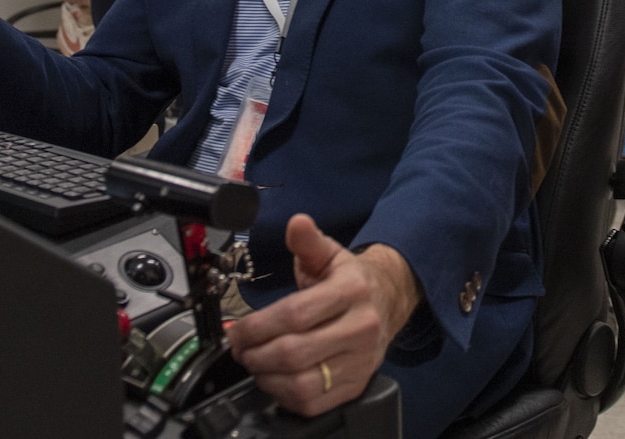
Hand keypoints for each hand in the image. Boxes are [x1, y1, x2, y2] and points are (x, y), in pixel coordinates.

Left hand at [226, 215, 417, 417]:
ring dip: (267, 377)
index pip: (295, 314)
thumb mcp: (330, 254)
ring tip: (255, 363)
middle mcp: (361, 328)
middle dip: (256, 353)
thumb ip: (308, 241)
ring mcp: (361, 361)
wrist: (388, 302)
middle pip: (294, 352)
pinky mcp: (357, 384)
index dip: (257, 326)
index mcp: (352, 291)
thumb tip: (297, 223)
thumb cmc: (350, 280)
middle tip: (241, 349)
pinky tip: (275, 379)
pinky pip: (313, 402)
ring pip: (302, 383)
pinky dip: (284, 395)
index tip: (236, 330)